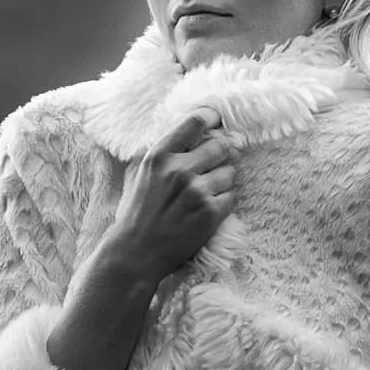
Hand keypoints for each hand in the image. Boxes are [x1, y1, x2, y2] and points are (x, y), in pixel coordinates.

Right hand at [102, 109, 234, 284]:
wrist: (138, 251)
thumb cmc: (142, 210)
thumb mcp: (146, 172)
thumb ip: (170, 151)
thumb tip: (203, 131)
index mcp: (160, 155)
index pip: (195, 122)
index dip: (212, 118)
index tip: (218, 120)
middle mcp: (179, 170)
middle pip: (220, 146)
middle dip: (221, 154)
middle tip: (214, 165)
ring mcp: (197, 192)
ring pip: (230, 172)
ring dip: (223, 180)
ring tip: (205, 192)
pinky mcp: (210, 213)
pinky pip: (232, 195)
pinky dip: (224, 201)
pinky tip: (208, 208)